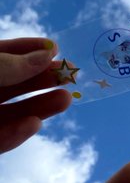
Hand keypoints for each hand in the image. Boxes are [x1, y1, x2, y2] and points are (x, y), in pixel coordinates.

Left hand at [0, 37, 71, 153]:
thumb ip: (8, 65)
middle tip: (69, 74)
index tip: (54, 48)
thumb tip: (47, 54)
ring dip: (39, 107)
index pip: (1, 55)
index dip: (26, 48)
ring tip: (66, 99)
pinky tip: (34, 124)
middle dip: (41, 78)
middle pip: (11, 84)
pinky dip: (16, 134)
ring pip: (10, 113)